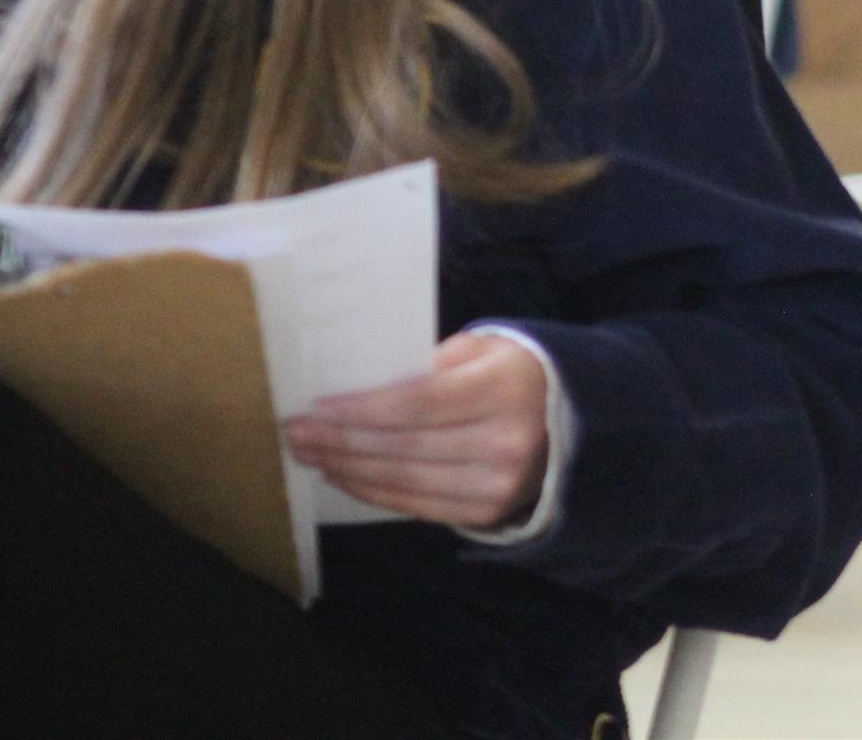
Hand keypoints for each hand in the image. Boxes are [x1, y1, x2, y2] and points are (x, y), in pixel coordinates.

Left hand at [285, 332, 548, 529]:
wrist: (565, 423)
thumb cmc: (511, 376)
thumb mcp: (482, 350)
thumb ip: (429, 364)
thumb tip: (357, 386)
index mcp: (503, 388)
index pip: (417, 402)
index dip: (360, 409)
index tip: (314, 407)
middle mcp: (505, 441)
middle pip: (403, 445)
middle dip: (340, 440)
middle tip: (296, 433)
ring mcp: (498, 483)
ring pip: (403, 479)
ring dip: (347, 468)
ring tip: (310, 454)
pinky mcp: (488, 511)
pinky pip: (415, 504)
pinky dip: (372, 491)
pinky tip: (343, 475)